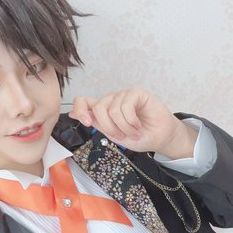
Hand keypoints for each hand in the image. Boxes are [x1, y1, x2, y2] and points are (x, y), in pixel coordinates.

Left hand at [67, 86, 181, 152]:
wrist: (160, 139)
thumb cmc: (139, 137)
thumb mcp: (114, 135)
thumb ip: (96, 123)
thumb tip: (72, 113)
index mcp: (103, 110)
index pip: (83, 101)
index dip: (80, 110)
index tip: (88, 123)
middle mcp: (112, 100)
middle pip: (98, 108)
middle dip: (109, 127)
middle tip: (122, 136)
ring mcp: (124, 95)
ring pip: (112, 110)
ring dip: (124, 127)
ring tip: (134, 132)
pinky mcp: (136, 93)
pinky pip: (126, 106)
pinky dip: (131, 121)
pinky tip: (138, 125)